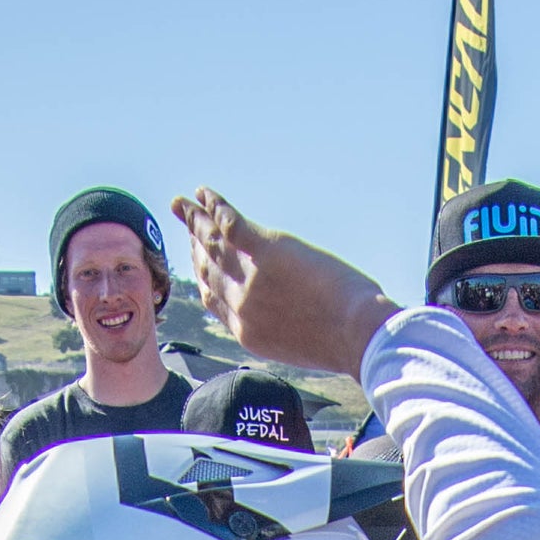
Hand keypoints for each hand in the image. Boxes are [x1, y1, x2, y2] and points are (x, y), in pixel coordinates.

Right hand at [174, 189, 392, 381]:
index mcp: (248, 333)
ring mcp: (249, 278)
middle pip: (207, 270)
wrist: (356, 335)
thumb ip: (284, 328)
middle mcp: (240, 306)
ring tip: (183, 204)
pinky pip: (230, 223)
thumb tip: (291, 313)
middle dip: (194, 246)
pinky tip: (203, 193)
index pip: (213, 301)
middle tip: (187, 225)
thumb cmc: (344, 343)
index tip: (197, 261)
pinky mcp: (265, 250)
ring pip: (212, 244)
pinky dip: (214, 205)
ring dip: (194, 221)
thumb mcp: (302, 346)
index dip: (202, 278)